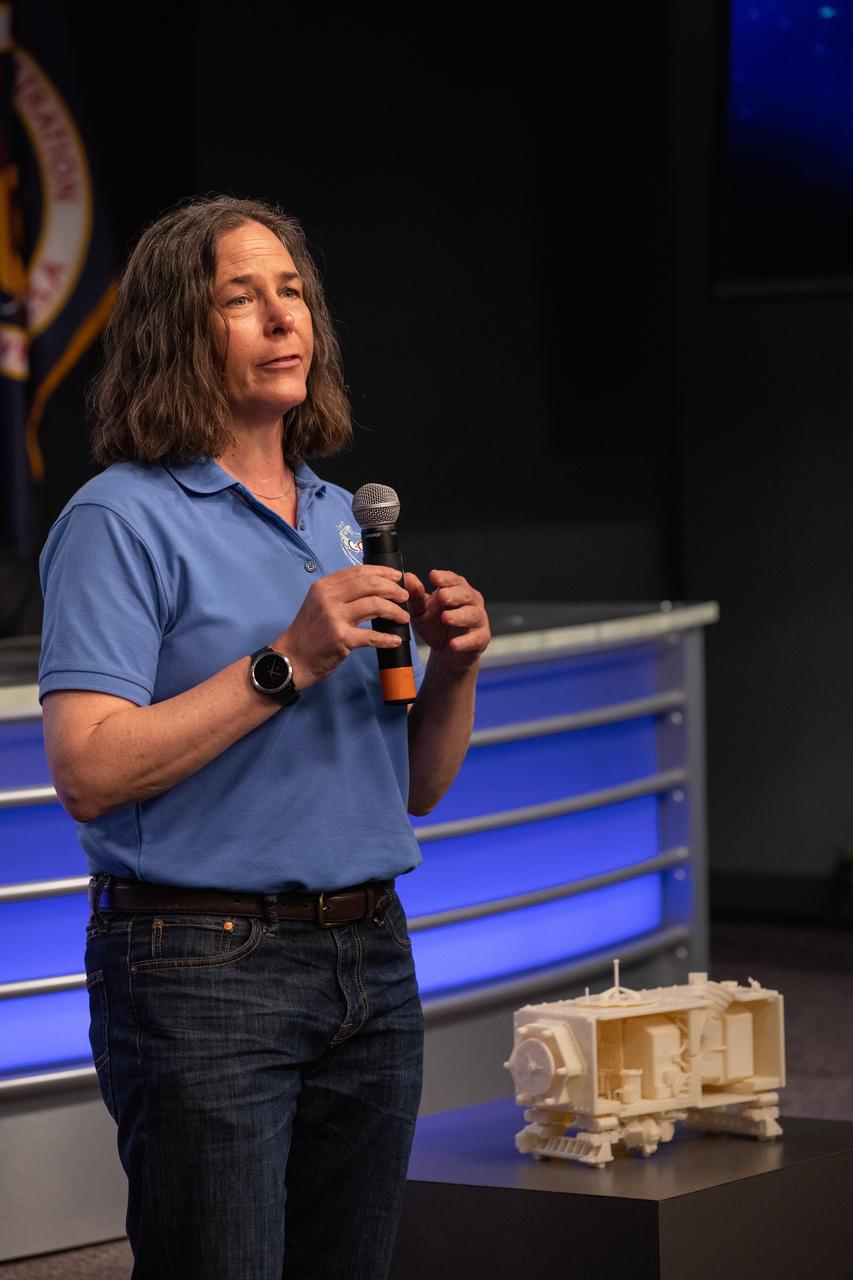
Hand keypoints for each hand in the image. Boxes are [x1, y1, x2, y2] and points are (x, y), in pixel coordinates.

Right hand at [274, 565, 409, 689]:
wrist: (291, 658)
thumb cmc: (308, 632)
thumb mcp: (318, 603)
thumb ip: (340, 593)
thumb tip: (371, 586)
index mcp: (324, 586)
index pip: (359, 571)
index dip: (382, 572)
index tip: (397, 576)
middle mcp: (328, 598)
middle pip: (370, 585)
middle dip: (393, 589)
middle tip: (404, 596)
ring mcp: (334, 618)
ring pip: (375, 605)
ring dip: (394, 611)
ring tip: (403, 617)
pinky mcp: (341, 638)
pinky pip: (372, 636)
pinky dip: (387, 639)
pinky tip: (395, 640)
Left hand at [405, 569, 489, 672]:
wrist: (446, 653)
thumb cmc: (435, 627)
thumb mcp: (421, 611)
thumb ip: (415, 596)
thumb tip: (408, 577)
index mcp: (457, 590)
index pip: (454, 580)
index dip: (445, 578)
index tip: (433, 576)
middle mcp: (471, 602)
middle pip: (466, 594)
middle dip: (454, 595)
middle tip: (442, 596)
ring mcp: (478, 620)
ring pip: (473, 615)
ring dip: (459, 616)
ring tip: (446, 618)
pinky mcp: (481, 638)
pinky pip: (475, 639)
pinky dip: (464, 641)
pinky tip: (453, 644)